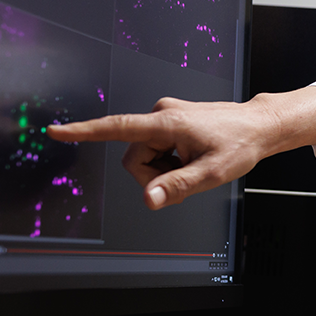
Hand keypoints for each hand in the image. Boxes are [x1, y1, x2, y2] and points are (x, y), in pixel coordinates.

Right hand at [45, 86, 315, 209]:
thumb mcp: (211, 173)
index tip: (56, 132)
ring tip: (194, 163)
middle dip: (155, 175)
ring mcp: (165, 118)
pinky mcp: (170, 122)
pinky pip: (157, 151)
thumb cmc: (240, 143)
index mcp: (166, 123)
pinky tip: (193, 158)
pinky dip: (171, 162)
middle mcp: (161, 114)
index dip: (84, 133)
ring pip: (145, 157)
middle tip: (189, 174)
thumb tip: (149, 200)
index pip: (116, 128)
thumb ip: (177, 187)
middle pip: (134, 158)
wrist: (259, 126)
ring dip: (165, 169)